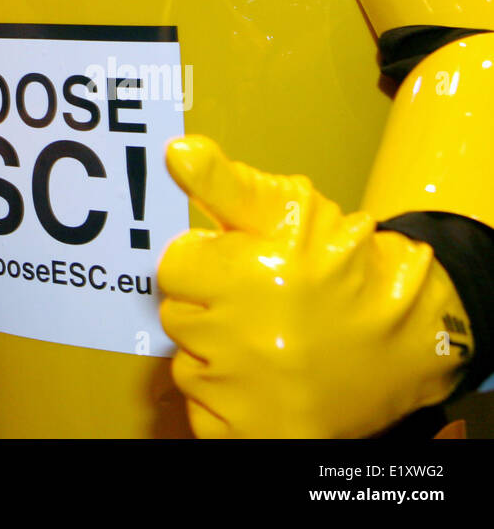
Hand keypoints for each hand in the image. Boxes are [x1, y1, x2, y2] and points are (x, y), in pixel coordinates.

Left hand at [157, 135, 465, 437]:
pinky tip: (263, 380)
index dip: (205, 260)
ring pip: (189, 362)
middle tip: (256, 302)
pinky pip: (204, 412)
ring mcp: (242, 392)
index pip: (174, 265)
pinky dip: (225, 400)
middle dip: (209, 302)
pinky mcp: (250, 434)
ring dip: (215, 351)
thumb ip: (224, 184)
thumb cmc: (347, 268)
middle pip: (177, 313)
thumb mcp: (290, 210)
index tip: (236, 264)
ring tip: (266, 340)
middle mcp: (237, 338)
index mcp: (240, 277)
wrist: (410, 340)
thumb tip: (177, 152)